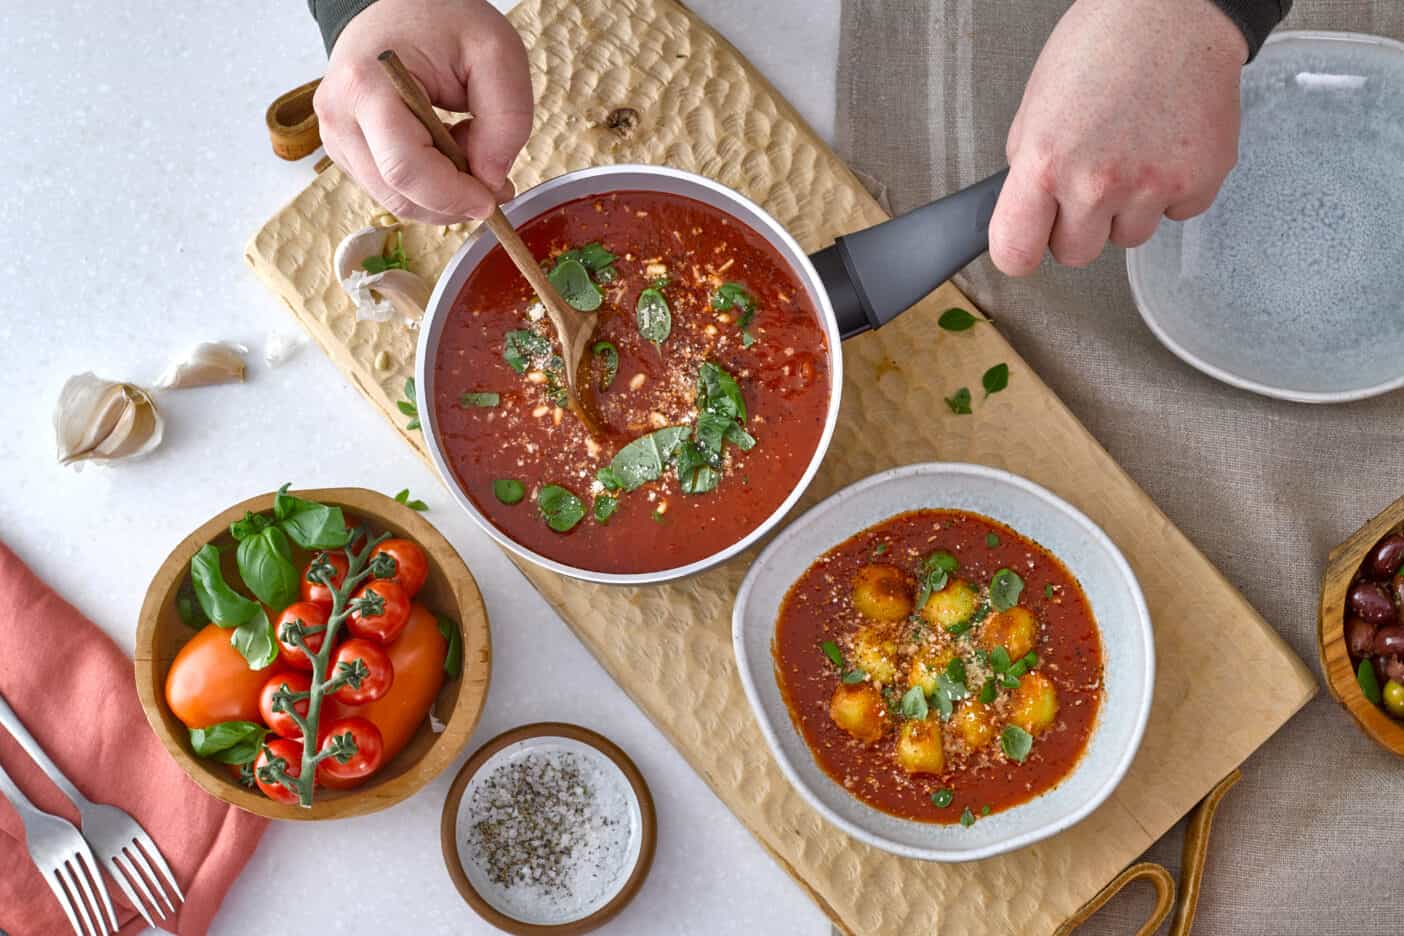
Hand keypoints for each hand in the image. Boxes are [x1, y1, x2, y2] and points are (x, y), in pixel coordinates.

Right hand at [314, 0, 532, 223]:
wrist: (403, 4)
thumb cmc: (443, 19)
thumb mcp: (496, 54)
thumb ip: (506, 119)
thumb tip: (490, 179)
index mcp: (366, 86)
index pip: (405, 170)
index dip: (453, 196)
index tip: (491, 199)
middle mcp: (339, 116)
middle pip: (399, 195)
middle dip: (452, 202)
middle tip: (492, 181)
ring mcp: (336, 137)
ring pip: (395, 201)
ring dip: (441, 194)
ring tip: (466, 148)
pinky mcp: (345, 150)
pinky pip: (391, 190)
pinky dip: (426, 186)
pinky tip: (443, 150)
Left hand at [988, 0, 1245, 274]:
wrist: (1173, 12)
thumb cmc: (1103, 46)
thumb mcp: (1036, 106)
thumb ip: (1029, 168)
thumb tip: (1028, 211)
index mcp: (1046, 163)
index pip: (1015, 253)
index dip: (1019, 252)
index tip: (1025, 244)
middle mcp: (1097, 182)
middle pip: (1075, 254)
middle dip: (1077, 226)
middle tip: (1088, 179)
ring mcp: (1152, 186)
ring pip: (1127, 238)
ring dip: (1126, 208)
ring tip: (1131, 152)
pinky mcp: (1199, 182)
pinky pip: (1175, 214)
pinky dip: (1171, 190)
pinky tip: (1164, 146)